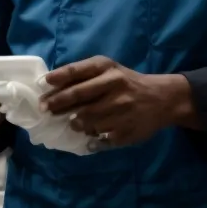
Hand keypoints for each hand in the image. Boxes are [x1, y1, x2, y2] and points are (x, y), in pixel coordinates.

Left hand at [41, 56, 194, 147]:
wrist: (163, 99)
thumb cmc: (127, 83)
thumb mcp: (109, 70)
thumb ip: (83, 75)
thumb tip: (50, 85)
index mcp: (108, 68)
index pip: (77, 71)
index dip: (58, 78)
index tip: (43, 85)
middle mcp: (114, 86)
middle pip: (78, 96)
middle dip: (57, 103)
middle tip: (45, 109)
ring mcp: (121, 109)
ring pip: (86, 120)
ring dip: (74, 123)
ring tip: (72, 123)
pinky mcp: (126, 130)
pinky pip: (100, 138)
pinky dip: (91, 139)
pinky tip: (89, 137)